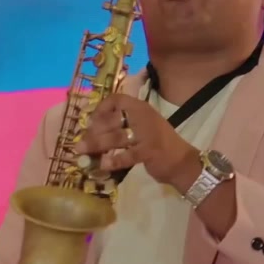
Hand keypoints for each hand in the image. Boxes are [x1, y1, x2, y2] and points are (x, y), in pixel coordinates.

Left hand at [70, 93, 198, 186]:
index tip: (90, 122)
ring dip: (97, 144)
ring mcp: (147, 134)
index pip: (117, 99)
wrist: (183, 162)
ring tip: (82, 152)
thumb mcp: (143, 126)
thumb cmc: (160, 144)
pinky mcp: (150, 151)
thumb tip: (93, 130)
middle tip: (80, 143)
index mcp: (141, 108)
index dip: (100, 108)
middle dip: (93, 132)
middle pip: (112, 120)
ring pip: (116, 137)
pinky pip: (127, 155)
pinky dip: (114, 160)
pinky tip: (103, 165)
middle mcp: (143, 116)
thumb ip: (124, 125)